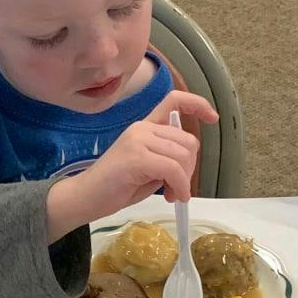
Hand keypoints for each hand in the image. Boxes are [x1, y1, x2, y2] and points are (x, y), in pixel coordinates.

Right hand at [46, 89, 216, 239]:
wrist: (85, 197)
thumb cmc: (113, 187)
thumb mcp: (147, 169)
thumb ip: (165, 158)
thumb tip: (186, 165)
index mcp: (144, 127)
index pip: (174, 100)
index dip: (197, 105)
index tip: (212, 118)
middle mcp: (142, 128)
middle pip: (188, 140)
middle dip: (189, 168)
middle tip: (176, 187)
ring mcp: (138, 140)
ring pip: (182, 156)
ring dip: (183, 180)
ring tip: (170, 194)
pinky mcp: (137, 157)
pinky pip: (173, 170)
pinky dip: (179, 186)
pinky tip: (172, 197)